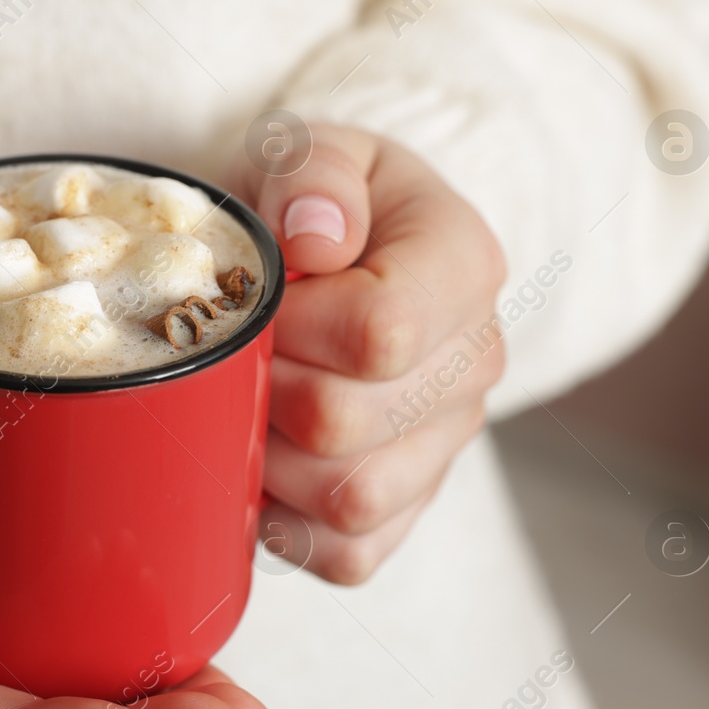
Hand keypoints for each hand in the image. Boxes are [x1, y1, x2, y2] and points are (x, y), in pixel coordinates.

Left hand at [234, 124, 506, 583]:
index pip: (379, 332)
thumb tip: (316, 239)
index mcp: (463, 266)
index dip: (289, 327)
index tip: (260, 300)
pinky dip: (288, 526)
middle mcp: (473, 364)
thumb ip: (313, 174)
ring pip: (350, 503)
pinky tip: (264, 466)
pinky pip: (348, 556)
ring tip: (244, 406)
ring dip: (268, 462)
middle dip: (261, 391)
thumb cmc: (313, 202)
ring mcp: (447, 444)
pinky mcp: (411, 507)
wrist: (336, 247)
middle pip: (346, 426)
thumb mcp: (309, 152)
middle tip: (234, 356)